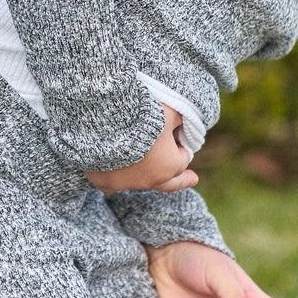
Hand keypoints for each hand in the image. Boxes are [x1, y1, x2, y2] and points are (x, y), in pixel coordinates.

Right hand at [84, 103, 198, 195]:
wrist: (104, 122)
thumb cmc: (143, 116)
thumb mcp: (170, 111)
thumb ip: (180, 118)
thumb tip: (181, 122)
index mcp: (171, 166)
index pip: (184, 156)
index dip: (181, 142)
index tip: (177, 132)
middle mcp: (151, 180)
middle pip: (171, 182)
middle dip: (181, 179)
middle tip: (193, 179)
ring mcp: (126, 184)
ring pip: (142, 183)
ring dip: (147, 175)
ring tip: (150, 172)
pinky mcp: (104, 181)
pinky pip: (113, 186)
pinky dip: (118, 178)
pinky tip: (120, 174)